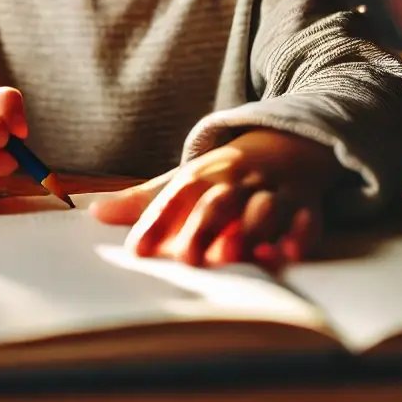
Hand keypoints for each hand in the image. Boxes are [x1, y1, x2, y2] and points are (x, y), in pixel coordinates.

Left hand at [89, 130, 336, 268]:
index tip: (136, 252)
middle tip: (187, 259)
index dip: (155, 222)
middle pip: (218, 203)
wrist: (287, 142)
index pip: (174, 198)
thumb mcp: (184, 180)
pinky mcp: (305, 205)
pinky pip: (306, 220)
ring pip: (264, 209)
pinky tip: (289, 255)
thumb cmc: (226, 174)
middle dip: (203, 228)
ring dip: (250, 231)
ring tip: (233, 256)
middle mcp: (237, 181)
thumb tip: (95, 212)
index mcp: (203, 175)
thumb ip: (143, 201)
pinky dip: (299, 237)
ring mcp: (273, 191)